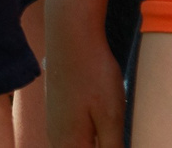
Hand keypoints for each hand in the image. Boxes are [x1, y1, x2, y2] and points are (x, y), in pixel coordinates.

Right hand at [46, 22, 130, 147]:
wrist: (70, 35)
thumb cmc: (93, 74)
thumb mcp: (111, 117)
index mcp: (69, 144)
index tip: (116, 138)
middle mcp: (56, 138)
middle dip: (103, 147)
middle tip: (115, 133)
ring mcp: (55, 124)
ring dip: (97, 144)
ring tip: (114, 132)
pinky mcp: (58, 113)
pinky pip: (73, 139)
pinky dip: (89, 140)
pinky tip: (103, 130)